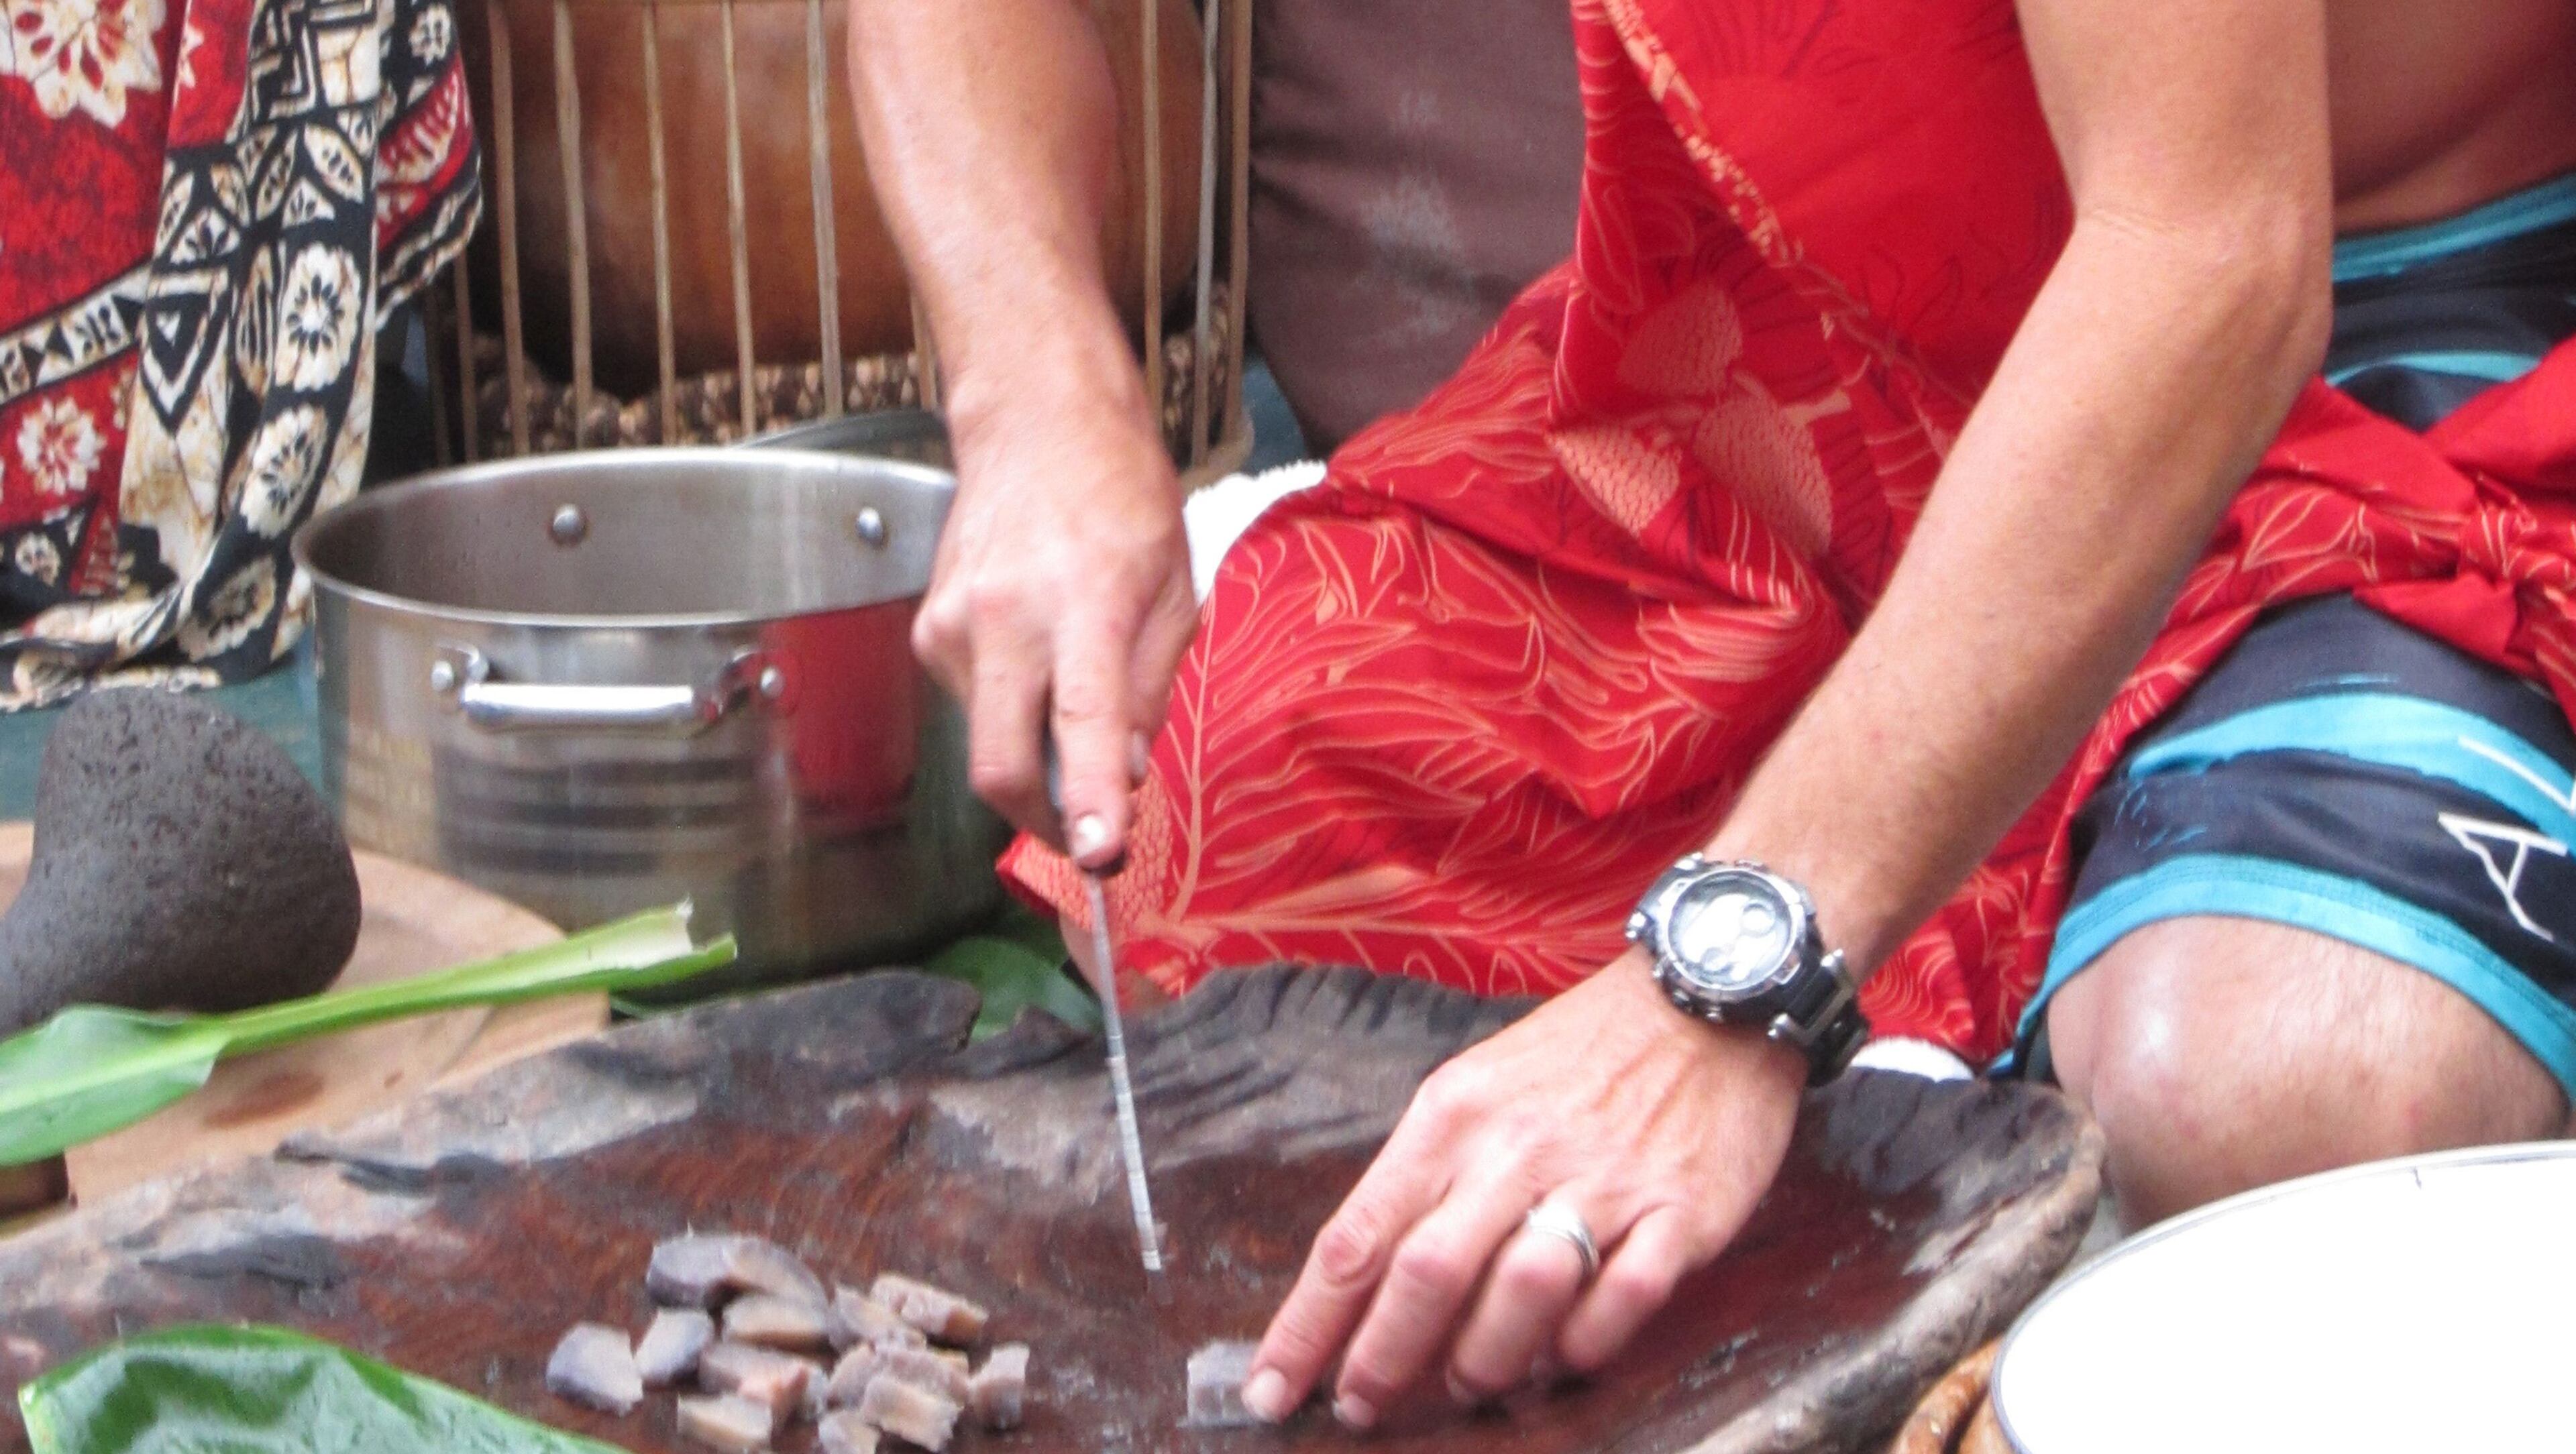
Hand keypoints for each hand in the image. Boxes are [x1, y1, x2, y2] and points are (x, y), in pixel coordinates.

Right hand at [914, 363, 1195, 867]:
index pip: (1080, 723)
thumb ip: (1150, 689)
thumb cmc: (1119, 496)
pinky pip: (973, 705)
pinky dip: (1011, 709)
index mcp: (1085, 606)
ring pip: (987, 740)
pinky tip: (1036, 657)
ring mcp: (954, 625)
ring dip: (1034, 751)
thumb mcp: (1174, 589)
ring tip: (1072, 687)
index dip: (1090, 803)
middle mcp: (1005, 620)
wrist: (1036, 421)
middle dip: (1045, 823)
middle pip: (1000, 766)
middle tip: (1091, 834)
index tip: (1101, 856)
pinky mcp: (928, 628)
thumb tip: (1125, 775)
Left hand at [1241, 951, 1806, 1427]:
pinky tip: (1564, 1355)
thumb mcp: (1476, 1087)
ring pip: (1521, 1293)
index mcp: (1452, 1116)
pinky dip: (1585, 1344)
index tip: (1271, 1389)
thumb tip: (1371, 1279)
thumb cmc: (1579, 1055)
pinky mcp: (1680, 1210)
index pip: (1357, 1236)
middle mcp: (1516, 1148)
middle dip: (1380, 1361)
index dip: (1307, 1325)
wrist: (1706, 998)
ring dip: (1483, 1359)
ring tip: (1468, 1383)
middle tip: (1358, 1410)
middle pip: (1426, 1273)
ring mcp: (1602, 1179)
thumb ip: (1427, 1178)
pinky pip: (1621, 1300)